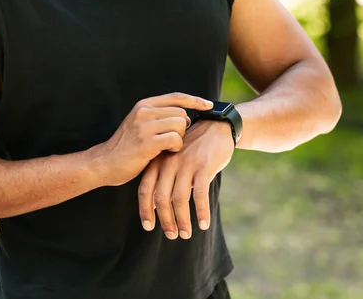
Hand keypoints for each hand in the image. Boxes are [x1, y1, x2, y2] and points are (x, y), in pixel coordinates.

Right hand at [95, 93, 212, 186]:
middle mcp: (144, 111)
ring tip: (166, 147)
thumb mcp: (140, 124)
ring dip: (179, 139)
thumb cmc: (126, 147)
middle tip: (170, 141)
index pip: (176, 97)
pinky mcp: (147, 141)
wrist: (104, 163)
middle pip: (182, 114)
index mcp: (144, 104)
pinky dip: (176, 147)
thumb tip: (185, 117)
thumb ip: (158, 117)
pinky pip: (176, 139)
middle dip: (182, 129)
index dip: (195, 100)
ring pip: (180, 125)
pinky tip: (166, 152)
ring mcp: (145, 125)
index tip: (209, 105)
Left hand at [138, 120, 234, 239]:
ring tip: (185, 234)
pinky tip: (203, 224)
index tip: (148, 227)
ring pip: (180, 199)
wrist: (217, 127)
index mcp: (159, 161)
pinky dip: (201, 212)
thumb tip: (155, 207)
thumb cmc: (194, 148)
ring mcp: (186, 164)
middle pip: (161, 197)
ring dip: (182, 220)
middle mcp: (169, 163)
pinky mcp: (204, 166)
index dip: (145, 210)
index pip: (145, 189)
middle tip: (171, 235)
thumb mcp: (174, 159)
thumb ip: (163, 179)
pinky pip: (200, 194)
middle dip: (165, 220)